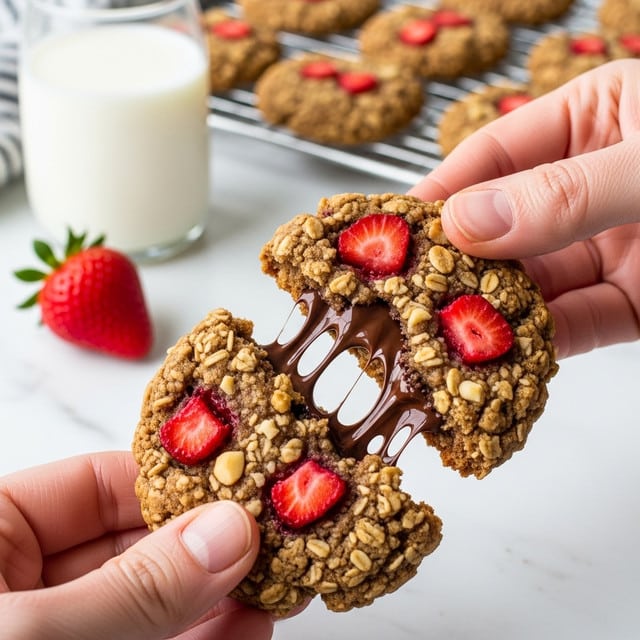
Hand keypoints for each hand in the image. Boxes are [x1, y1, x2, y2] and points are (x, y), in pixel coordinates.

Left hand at [0, 451, 273, 639]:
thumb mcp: (33, 632)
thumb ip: (133, 585)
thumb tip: (226, 531)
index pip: (94, 484)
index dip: (170, 479)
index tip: (236, 478)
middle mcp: (23, 581)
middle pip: (135, 541)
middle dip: (207, 540)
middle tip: (269, 531)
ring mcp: (57, 628)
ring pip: (151, 598)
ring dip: (217, 591)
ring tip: (273, 578)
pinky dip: (203, 636)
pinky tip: (245, 625)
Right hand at [410, 59, 639, 358]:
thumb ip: (566, 193)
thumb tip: (468, 223)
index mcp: (598, 120)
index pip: (493, 154)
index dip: (440, 192)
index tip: (391, 229)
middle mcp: (595, 185)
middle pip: (503, 225)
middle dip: (454, 262)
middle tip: (403, 294)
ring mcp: (615, 246)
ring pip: (534, 282)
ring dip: (491, 312)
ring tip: (440, 336)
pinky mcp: (637, 303)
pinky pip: (576, 324)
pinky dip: (539, 344)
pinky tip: (503, 358)